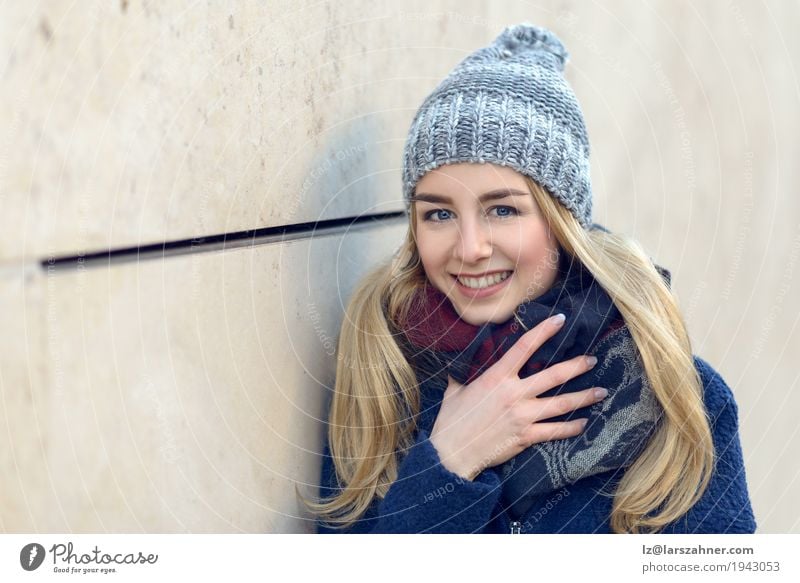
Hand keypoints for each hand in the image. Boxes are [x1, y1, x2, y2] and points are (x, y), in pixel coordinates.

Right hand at [429, 314, 607, 480]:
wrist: (452, 453)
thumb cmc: (451, 420)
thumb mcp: (455, 389)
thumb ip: (463, 373)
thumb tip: (461, 359)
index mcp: (496, 378)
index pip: (524, 347)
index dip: (544, 331)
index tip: (560, 320)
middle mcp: (513, 394)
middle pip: (553, 376)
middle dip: (576, 366)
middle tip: (592, 359)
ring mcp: (522, 416)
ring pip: (561, 404)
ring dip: (583, 397)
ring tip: (601, 391)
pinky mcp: (525, 436)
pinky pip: (554, 431)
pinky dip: (571, 428)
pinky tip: (583, 423)